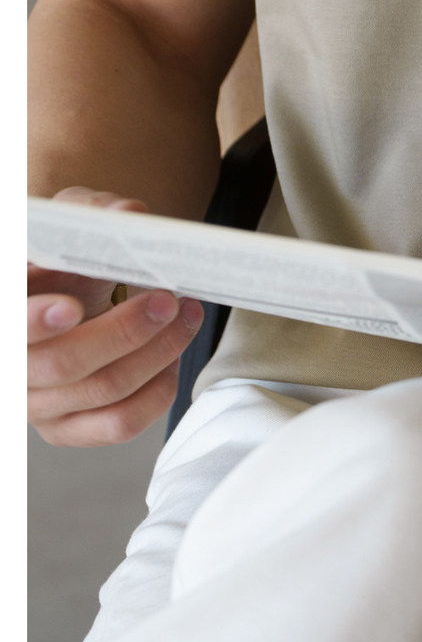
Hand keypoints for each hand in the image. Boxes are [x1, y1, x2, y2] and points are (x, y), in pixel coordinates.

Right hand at [28, 189, 204, 446]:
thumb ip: (94, 212)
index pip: (11, 325)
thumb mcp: (73, 222)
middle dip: (125, 331)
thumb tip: (128, 215)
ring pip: (102, 391)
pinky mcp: (67, 429)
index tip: (70, 307)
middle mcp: (12, 364)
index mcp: (6, 304)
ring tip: (185, 317)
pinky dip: (157, 391)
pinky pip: (119, 424)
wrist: (64, 293)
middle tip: (166, 300)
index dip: (34, 319)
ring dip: (158, 353)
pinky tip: (170, 357)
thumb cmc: (63, 256)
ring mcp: (36, 403)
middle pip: (64, 363)